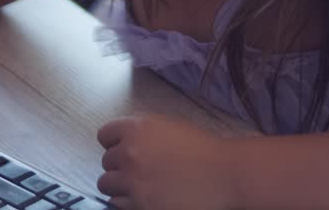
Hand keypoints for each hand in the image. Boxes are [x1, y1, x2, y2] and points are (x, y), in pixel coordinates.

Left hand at [97, 114, 234, 209]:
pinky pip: (117, 204)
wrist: (224, 174)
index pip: (104, 135)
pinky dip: (127, 202)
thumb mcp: (168, 127)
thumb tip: (124, 144)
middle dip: (120, 165)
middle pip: (106, 162)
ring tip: (139, 186)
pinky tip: (145, 198)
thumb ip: (142, 133)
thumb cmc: (202, 149)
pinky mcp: (139, 206)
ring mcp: (133, 182)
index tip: (124, 149)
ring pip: (106, 185)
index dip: (114, 142)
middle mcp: (129, 153)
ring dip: (120, 185)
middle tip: (139, 170)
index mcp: (137, 128)